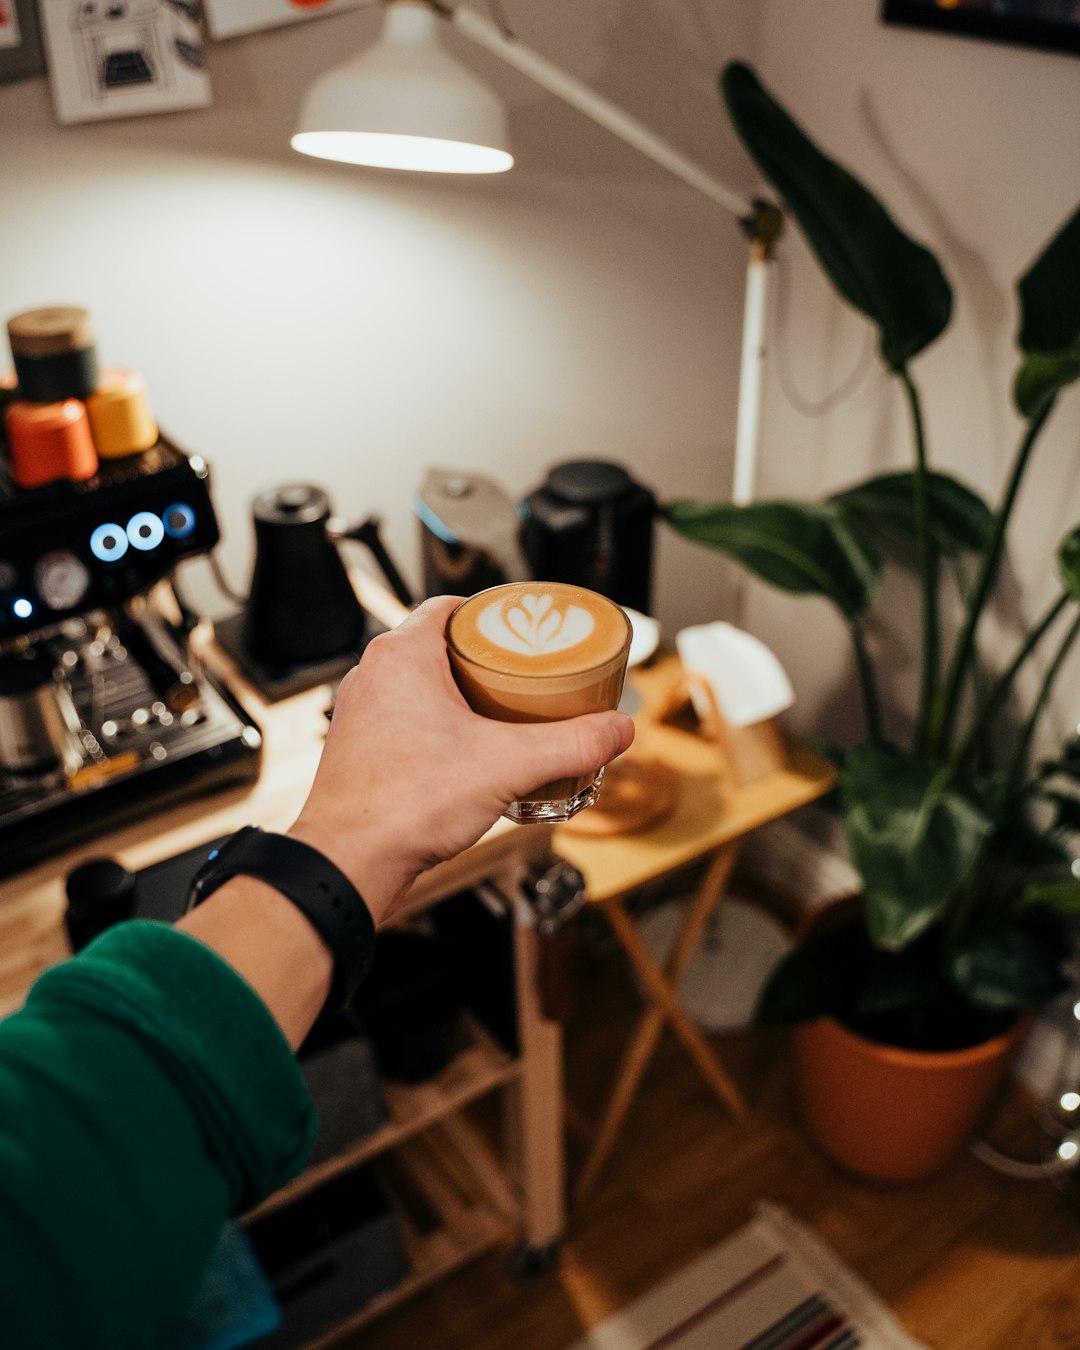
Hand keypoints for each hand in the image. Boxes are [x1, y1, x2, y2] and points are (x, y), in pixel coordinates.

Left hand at [288, 595, 634, 921]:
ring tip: (505, 716)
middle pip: (440, 646)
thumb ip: (572, 745)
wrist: (347, 863)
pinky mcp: (360, 750)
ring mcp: (361, 713)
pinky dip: (438, 727)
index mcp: (402, 655)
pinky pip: (405, 720)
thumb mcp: (508, 766)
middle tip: (527, 677)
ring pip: (421, 686)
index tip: (525, 632)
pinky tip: (468, 755)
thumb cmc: (403, 805)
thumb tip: (618, 730)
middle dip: (486, 660)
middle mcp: (373, 675)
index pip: (451, 607)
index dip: (493, 615)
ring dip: (462, 696)